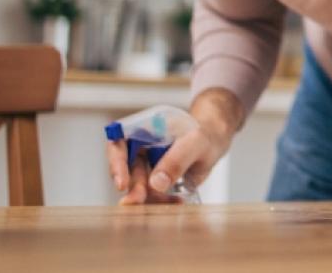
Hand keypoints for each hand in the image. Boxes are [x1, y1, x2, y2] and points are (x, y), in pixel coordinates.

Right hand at [106, 89, 241, 204]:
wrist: (216, 140)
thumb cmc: (205, 133)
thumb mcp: (196, 143)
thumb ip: (177, 159)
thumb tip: (156, 183)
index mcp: (143, 129)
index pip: (119, 143)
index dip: (116, 163)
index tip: (122, 184)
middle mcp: (140, 147)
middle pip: (127, 170)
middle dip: (134, 188)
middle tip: (138, 203)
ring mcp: (147, 164)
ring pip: (139, 185)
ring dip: (149, 198)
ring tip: (171, 202)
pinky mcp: (156, 179)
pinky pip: (152, 194)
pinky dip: (162, 200)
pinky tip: (177, 202)